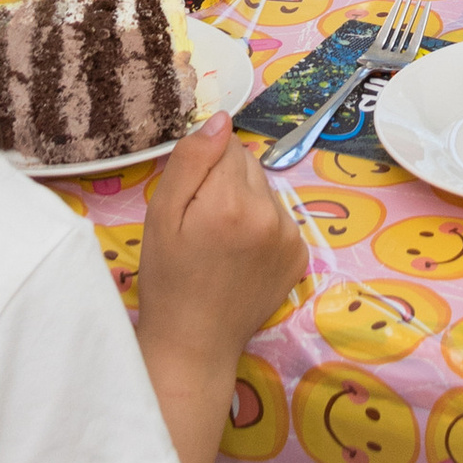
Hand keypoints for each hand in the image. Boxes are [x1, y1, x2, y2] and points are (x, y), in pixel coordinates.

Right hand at [136, 117, 305, 373]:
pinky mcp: (301, 255)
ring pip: (265, 190)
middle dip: (224, 182)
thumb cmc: (168, 279)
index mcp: (232, 202)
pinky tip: (240, 254)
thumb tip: (221, 119)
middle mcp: (271, 214)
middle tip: (201, 221)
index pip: (227, 145)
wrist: (195, 343)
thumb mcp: (161, 215)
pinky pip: (279, 217)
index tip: (190, 198)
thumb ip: (191, 160)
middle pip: (248, 165)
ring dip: (245, 202)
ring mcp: (291, 236)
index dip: (204, 165)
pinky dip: (262, 226)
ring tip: (220, 240)